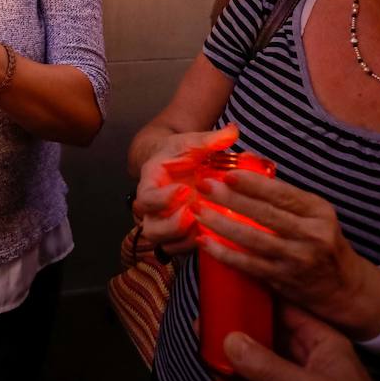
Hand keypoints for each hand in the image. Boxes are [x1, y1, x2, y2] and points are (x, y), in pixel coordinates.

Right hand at [131, 126, 237, 254]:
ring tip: (203, 228)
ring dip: (182, 239)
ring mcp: (162, 223)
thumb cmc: (182, 154)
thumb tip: (233, 131)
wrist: (176, 165)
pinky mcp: (175, 234)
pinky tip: (208, 236)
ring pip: (162, 243)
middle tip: (193, 214)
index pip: (147, 198)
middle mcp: (152, 208)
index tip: (184, 190)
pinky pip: (176, 249)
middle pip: (151, 228)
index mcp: (150, 183)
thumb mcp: (193, 143)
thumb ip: (210, 139)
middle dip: (172, 226)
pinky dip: (189, 247)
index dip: (162, 199)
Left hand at [194, 172, 379, 335]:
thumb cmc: (321, 242)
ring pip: (254, 240)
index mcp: (318, 211)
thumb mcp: (315, 214)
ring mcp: (297, 259)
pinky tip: (206, 242)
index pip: (283, 193)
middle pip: (265, 214)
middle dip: (231, 199)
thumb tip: (244, 169)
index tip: (228, 173)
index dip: (254, 183)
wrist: (344, 287)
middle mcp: (311, 234)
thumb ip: (285, 197)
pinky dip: (225, 253)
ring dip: (222, 224)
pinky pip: (249, 265)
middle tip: (204, 186)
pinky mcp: (283, 279)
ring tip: (199, 211)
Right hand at [213, 305, 379, 380]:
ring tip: (203, 355)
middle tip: (204, 321)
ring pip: (252, 363)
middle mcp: (303, 357)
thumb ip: (270, 367)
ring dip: (228, 361)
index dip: (257, 295)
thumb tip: (230, 342)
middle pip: (262, 334)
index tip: (229, 286)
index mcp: (320, 341)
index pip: (284, 308)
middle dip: (234, 329)